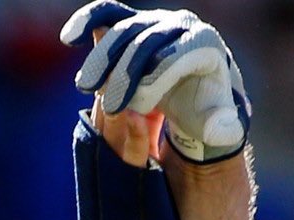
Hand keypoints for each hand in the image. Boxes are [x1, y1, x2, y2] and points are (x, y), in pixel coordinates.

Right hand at [61, 2, 249, 164]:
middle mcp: (182, 24)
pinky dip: (88, 21)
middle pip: (146, 41)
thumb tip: (218, 130)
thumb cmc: (209, 112)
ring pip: (124, 28)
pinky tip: (70, 38)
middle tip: (108, 106)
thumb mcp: (222, 125)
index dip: (153, 81)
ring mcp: (156, 19)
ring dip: (102, 56)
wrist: (199, 91)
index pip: (175, 57)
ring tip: (87, 87)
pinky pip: (109, 13)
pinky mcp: (135, 20)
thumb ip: (223, 130)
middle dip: (123, 72)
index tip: (135, 109)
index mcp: (205, 43)